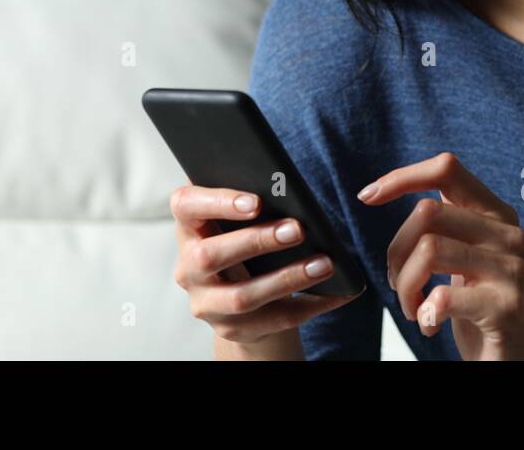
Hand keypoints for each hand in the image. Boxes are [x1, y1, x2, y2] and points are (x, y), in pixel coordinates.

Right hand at [169, 182, 362, 350]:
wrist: (242, 296)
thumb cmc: (245, 239)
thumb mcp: (240, 221)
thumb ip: (253, 204)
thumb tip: (290, 193)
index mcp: (189, 227)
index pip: (186, 206)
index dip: (217, 202)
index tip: (256, 201)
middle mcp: (188, 268)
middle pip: (210, 256)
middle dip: (257, 241)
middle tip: (297, 229)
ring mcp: (207, 303)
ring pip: (243, 297)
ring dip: (288, 279)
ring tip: (323, 264)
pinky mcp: (232, 329)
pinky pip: (275, 319)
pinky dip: (310, 305)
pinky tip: (337, 292)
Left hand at [358, 152, 523, 359]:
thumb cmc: (482, 306)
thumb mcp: (466, 253)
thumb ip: (444, 220)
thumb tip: (384, 186)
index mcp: (497, 215)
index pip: (446, 169)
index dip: (402, 176)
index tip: (367, 196)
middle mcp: (510, 235)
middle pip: (427, 212)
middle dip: (395, 250)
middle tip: (397, 283)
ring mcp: (512, 270)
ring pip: (429, 250)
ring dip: (405, 286)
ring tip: (413, 307)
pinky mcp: (506, 308)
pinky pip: (442, 297)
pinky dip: (424, 313)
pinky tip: (430, 324)